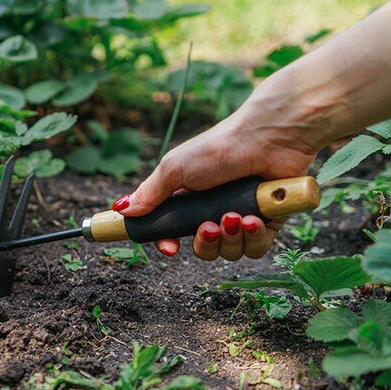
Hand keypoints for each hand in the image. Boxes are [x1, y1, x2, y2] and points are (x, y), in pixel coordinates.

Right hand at [112, 98, 317, 260]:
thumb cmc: (219, 148)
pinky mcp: (269, 221)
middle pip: (203, 249)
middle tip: (208, 226)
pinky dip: (253, 238)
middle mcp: (215, 210)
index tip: (170, 247)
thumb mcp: (175, 169)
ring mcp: (243, 217)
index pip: (173, 232)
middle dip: (204, 244)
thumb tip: (121, 210)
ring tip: (235, 217)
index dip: (169, 243)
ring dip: (229, 239)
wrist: (268, 137)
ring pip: (230, 252)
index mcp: (190, 199)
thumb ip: (149, 194)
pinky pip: (256, 248)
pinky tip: (253, 219)